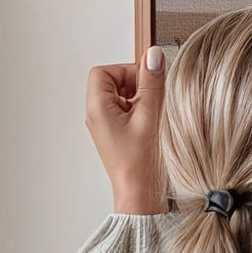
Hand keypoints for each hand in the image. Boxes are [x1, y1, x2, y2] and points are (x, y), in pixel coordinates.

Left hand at [86, 47, 166, 214]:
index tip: (147, 82)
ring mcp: (107, 127)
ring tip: (154, 118)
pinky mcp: (118, 136)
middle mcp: (97, 116)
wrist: (141, 196)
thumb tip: (153, 55)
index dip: (126, 71)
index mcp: (98, 108)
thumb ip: (152, 83)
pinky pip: (128, 114)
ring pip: (123, 98)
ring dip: (141, 101)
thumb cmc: (141, 164)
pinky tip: (154, 128)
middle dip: (136, 86)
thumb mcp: (150, 116)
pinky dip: (142, 114)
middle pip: (113, 83)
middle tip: (153, 101)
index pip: (104, 72)